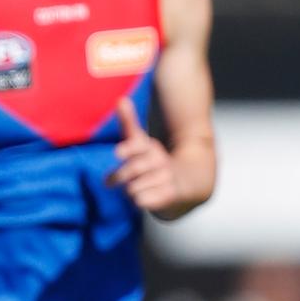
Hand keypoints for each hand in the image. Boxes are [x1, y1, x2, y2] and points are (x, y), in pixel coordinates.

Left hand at [107, 97, 181, 215]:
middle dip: (119, 176)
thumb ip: (129, 123)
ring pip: (133, 188)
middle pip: (132, 170)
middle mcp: (159, 161)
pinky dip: (139, 201)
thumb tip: (121, 99)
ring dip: (129, 189)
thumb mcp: (142, 141)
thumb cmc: (155, 160)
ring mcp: (166, 179)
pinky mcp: (169, 196)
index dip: (128, 150)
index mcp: (150, 146)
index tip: (117, 154)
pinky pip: (143, 201)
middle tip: (110, 181)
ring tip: (134, 188)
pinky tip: (143, 197)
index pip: (139, 145)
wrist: (189, 180)